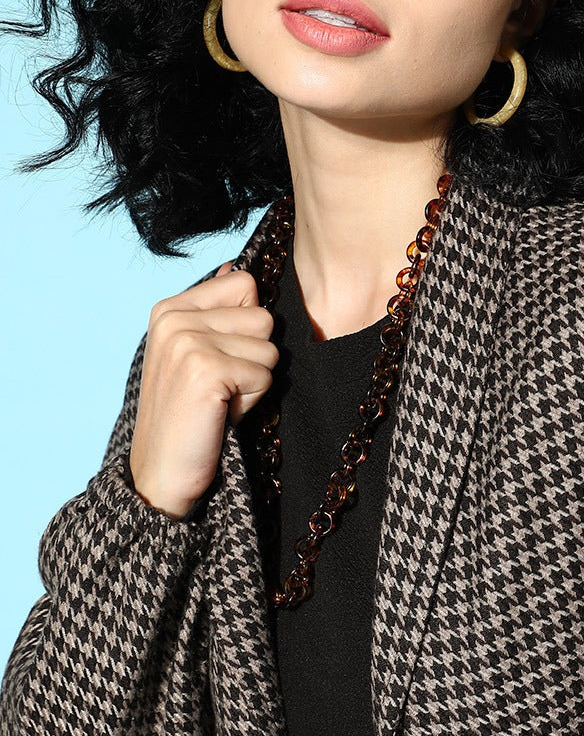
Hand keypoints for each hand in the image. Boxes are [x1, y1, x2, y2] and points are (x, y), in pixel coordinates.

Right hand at [128, 260, 277, 517]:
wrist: (161, 471)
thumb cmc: (190, 414)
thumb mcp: (199, 353)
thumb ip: (217, 310)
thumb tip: (235, 264)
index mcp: (170, 307)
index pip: (246, 282)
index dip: (248, 326)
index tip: (219, 358)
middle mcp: (174, 318)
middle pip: (264, 316)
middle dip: (254, 357)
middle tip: (221, 387)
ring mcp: (187, 341)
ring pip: (269, 347)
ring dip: (254, 381)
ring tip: (220, 400)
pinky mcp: (205, 370)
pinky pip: (265, 375)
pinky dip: (252, 401)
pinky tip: (221, 413)